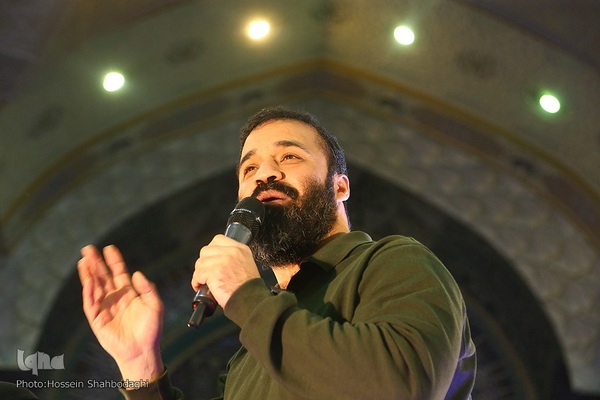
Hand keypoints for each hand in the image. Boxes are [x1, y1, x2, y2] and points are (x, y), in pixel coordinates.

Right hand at [77, 245, 163, 380]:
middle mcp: (115, 299)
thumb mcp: (155, 306)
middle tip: (89, 249)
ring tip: (84, 261)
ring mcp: (105, 308)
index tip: (109, 248)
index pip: (118, 273)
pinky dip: (89, 292)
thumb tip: (136, 273)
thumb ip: (147, 289)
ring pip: (94, 288)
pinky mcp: (97, 320)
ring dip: (89, 275)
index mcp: (128, 294)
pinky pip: (91, 304)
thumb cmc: (151, 330)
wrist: (143, 351)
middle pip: (103, 277)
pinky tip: (88, 281)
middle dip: (96, 263)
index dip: (114, 261)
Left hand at [192, 234, 259, 307]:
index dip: (211, 250)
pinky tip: (201, 286)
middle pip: (206, 250)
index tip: (210, 259)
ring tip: (204, 281)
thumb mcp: (246, 264)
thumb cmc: (248, 288)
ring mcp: (223, 261)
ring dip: (200, 273)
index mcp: (240, 249)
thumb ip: (234, 257)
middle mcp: (232, 252)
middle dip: (204, 263)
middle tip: (207, 272)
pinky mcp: (214, 272)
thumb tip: (217, 257)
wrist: (250, 300)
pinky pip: (198, 274)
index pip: (218, 240)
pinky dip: (197, 282)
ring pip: (200, 263)